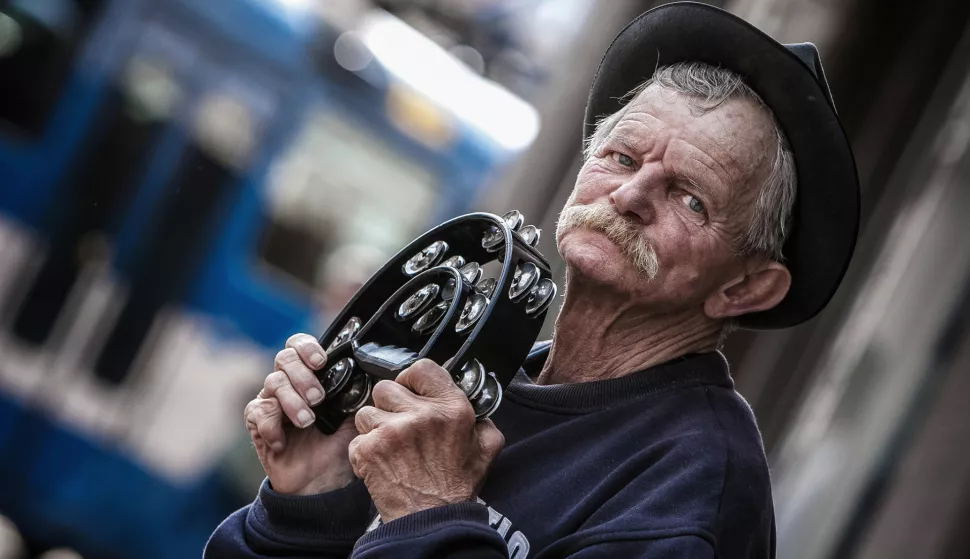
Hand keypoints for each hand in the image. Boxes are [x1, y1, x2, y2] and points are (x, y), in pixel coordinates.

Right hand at [245, 333, 358, 495]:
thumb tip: (370, 373)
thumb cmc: (338, 446)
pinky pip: (258, 412)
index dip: (307, 347)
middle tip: (318, 398)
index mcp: (311, 376)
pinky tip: (285, 442)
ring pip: (273, 382)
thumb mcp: (355, 417)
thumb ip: (358, 393)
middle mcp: (288, 384)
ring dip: (293, 402)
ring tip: (308, 422)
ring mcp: (271, 402)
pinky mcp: (258, 423)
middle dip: (303, 376)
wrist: (322, 483)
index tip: (321, 362)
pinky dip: (273, 426)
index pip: (299, 345)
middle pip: (284, 358)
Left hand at [348, 359, 503, 522]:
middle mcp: (421, 415)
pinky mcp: (369, 449)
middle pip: (386, 387)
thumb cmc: (456, 486)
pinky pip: (357, 437)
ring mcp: (392, 431)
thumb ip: (482, 418)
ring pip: (366, 412)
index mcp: (452, 409)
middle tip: (399, 422)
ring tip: (390, 446)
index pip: (421, 368)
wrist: (432, 520)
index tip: (410, 389)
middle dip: (389, 404)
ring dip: (374, 427)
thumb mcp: (486, 448)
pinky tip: (382, 462)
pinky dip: (365, 450)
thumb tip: (475, 400)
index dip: (412, 378)